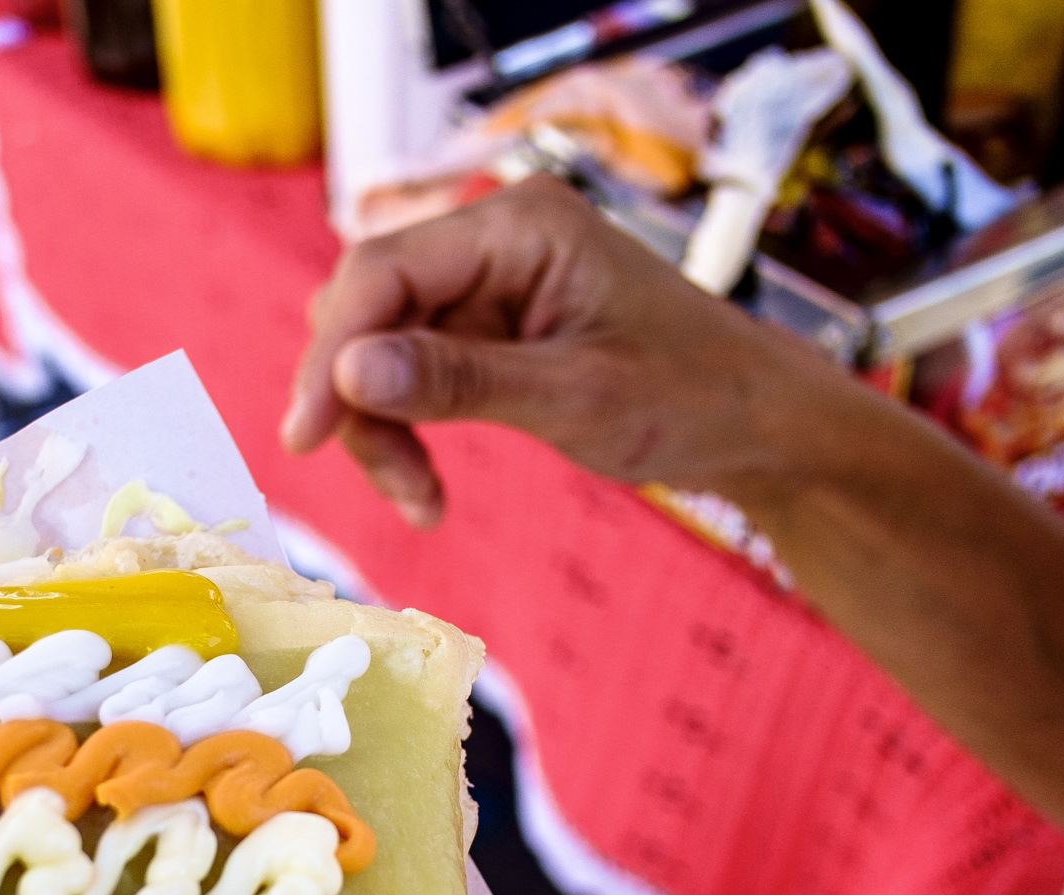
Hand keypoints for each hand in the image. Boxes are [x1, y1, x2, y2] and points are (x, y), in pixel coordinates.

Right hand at [280, 174, 837, 527]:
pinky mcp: (485, 329)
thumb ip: (457, 380)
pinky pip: (408, 374)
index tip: (306, 436)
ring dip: (378, 428)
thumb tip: (345, 373)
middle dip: (353, 399)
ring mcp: (486, 283)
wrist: (756, 424)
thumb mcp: (574, 396)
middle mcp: (493, 239)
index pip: (383, 272)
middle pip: (367, 307)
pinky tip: (427, 491)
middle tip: (386, 481)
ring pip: (375, 349)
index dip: (332, 352)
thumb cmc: (694, 397)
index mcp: (520, 225)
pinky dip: (404, 432)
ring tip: (420, 500)